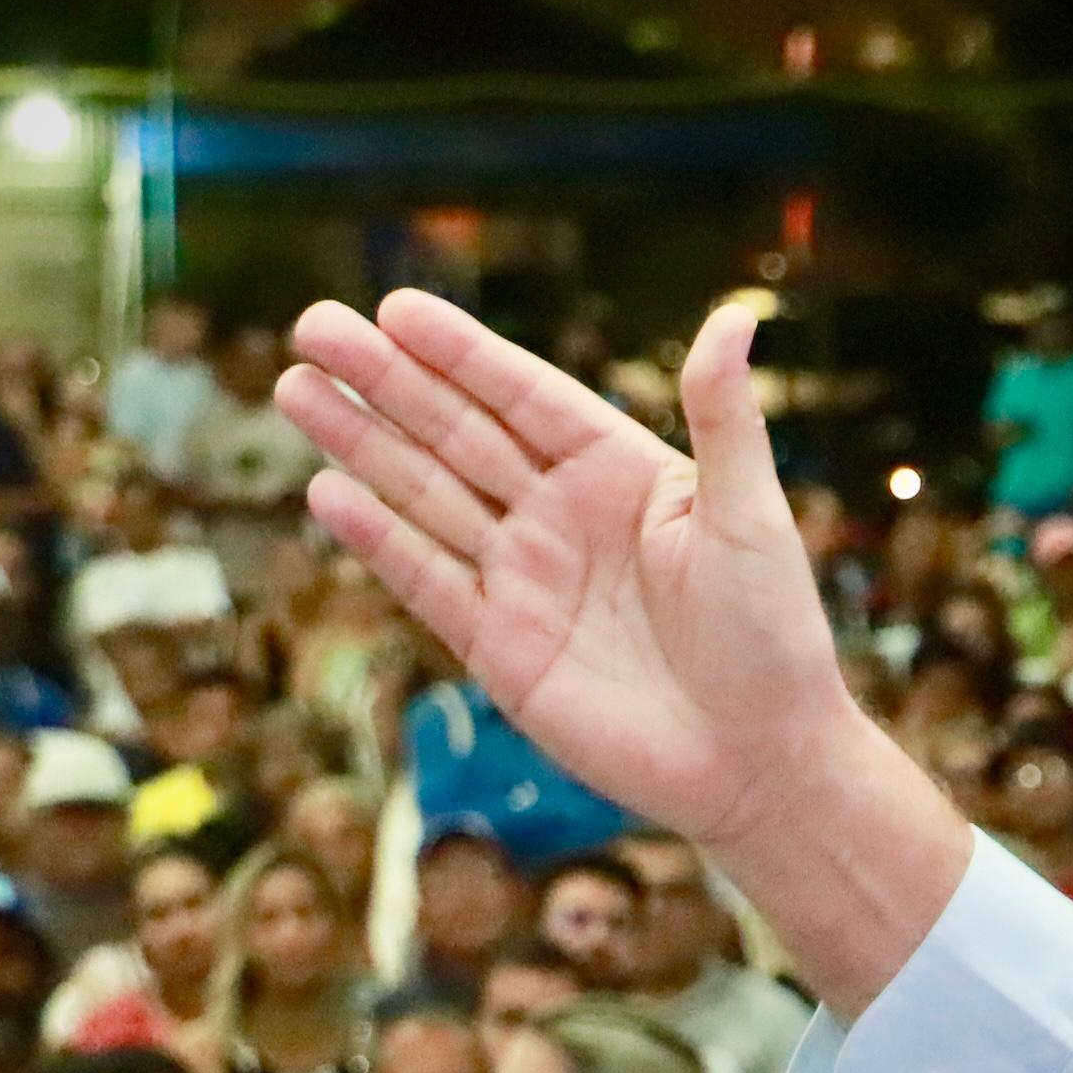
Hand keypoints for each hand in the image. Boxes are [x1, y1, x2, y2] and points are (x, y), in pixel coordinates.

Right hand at [274, 291, 852, 845]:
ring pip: (428, 496)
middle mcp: (564, 517)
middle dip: (385, 382)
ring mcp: (527, 581)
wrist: (760, 764)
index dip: (461, 353)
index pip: (525, 396)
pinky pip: (429, 582)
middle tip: (312, 325)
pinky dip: (379, 540)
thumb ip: (724, 417)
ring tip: (297, 389)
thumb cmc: (774, 637)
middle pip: (458, 434)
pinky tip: (327, 493)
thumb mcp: (751, 516)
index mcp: (621, 473)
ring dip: (363, 444)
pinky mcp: (501, 649)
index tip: (394, 308)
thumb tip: (735, 315)